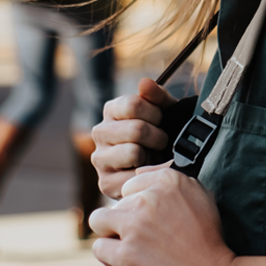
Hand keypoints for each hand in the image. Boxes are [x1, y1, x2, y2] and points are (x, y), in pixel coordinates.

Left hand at [89, 167, 234, 265]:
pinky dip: (109, 257)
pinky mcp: (126, 253)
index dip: (138, 204)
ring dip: (111, 234)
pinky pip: (99, 247)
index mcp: (169, 180)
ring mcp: (136, 224)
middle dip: (126, 221)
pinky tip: (126, 263)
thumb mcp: (200, 196)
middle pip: (116, 204)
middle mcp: (150, 197)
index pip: (131, 185)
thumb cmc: (208, 240)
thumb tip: (140, 173)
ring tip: (128, 247)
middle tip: (146, 240)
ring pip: (99, 220)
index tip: (151, 220)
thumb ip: (170, 181)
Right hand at [91, 78, 177, 197]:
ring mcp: (100, 158)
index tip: (161, 120)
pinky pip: (133, 178)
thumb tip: (144, 82)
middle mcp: (100, 132)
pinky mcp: (105, 183)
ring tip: (155, 156)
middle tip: (163, 141)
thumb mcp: (165, 111)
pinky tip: (150, 171)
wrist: (161, 165)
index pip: (133, 104)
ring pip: (133, 152)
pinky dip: (148, 175)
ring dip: (153, 155)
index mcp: (112, 110)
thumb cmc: (162, 132)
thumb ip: (157, 96)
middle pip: (136, 129)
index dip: (155, 113)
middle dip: (158, 136)